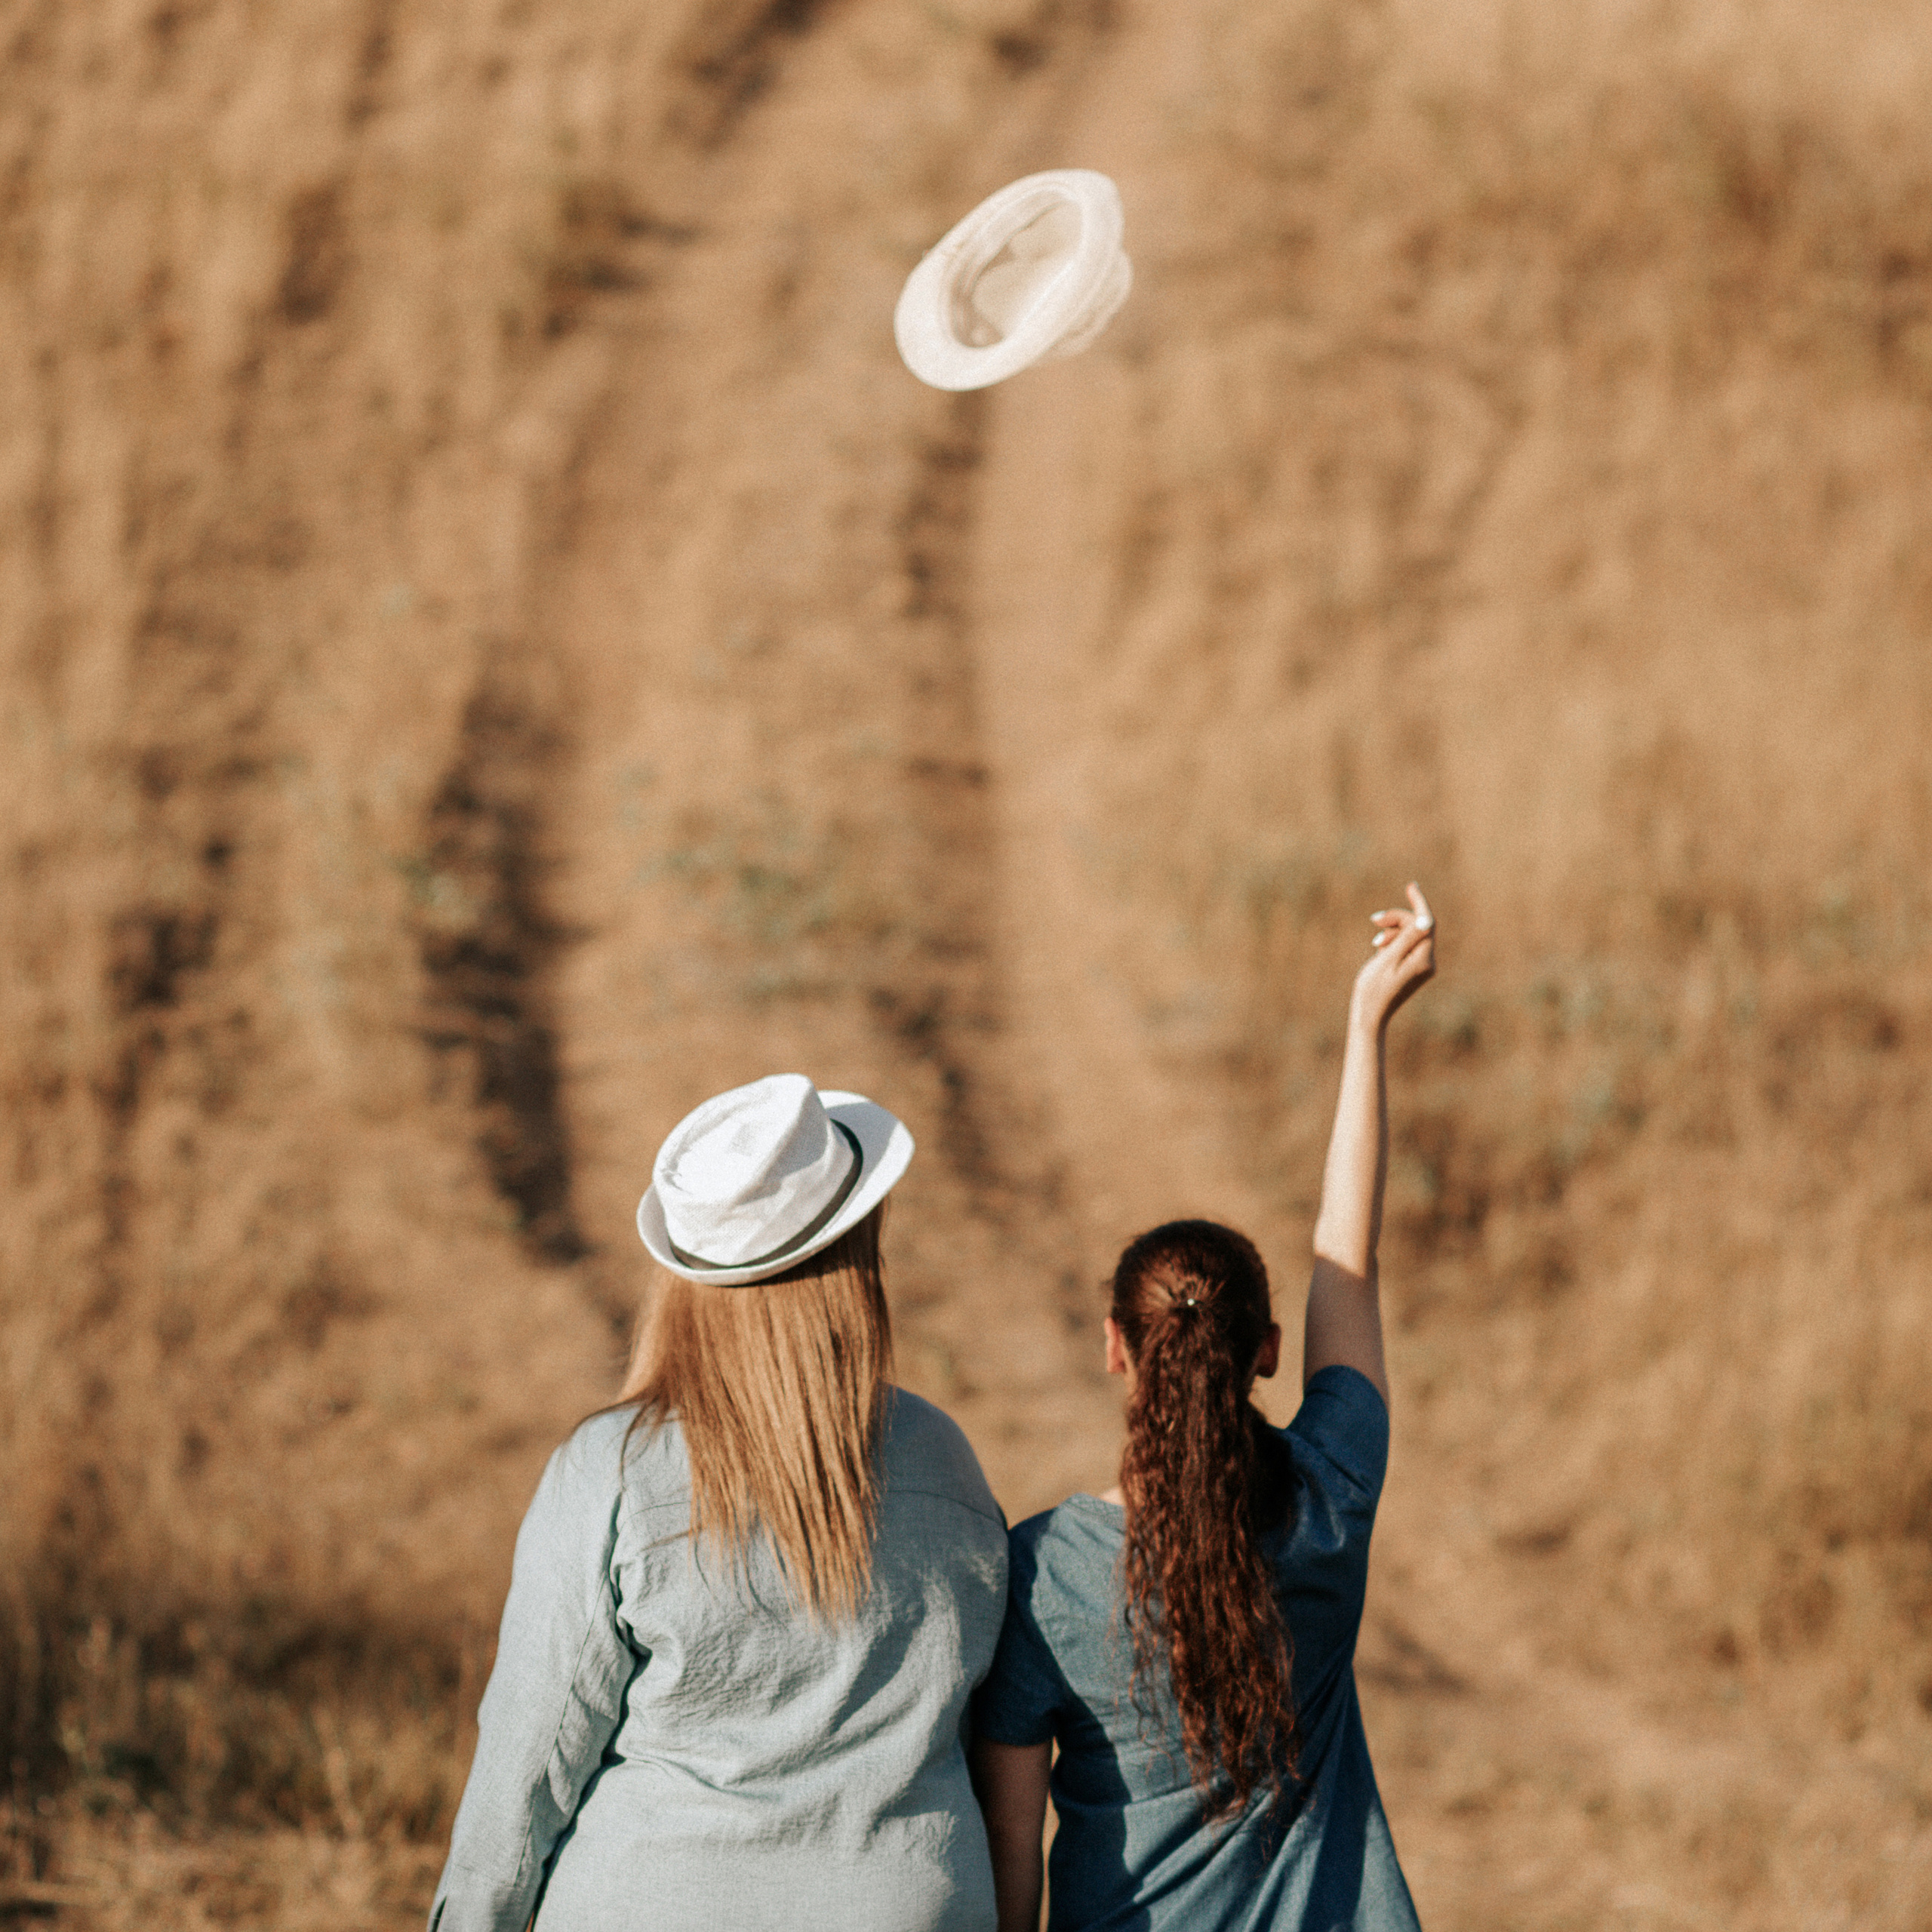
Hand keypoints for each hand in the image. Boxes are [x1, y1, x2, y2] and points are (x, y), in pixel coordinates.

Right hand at [1351, 882, 1435, 1034]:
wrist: (1369, 1016)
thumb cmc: (1373, 989)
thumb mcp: (1387, 960)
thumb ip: (1406, 938)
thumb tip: (1426, 920)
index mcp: (1424, 959)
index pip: (1427, 922)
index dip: (1419, 903)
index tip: (1411, 886)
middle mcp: (1428, 962)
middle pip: (1418, 926)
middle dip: (1397, 919)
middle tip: (1374, 920)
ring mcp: (1422, 966)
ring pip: (1411, 934)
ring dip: (1392, 931)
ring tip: (1374, 942)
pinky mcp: (1414, 968)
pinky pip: (1406, 945)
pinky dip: (1392, 942)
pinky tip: (1379, 950)